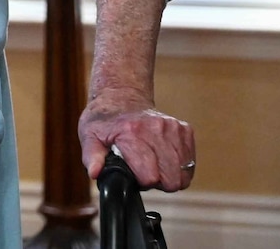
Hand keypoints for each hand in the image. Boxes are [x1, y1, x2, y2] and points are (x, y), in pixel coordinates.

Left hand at [80, 85, 196, 191]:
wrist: (121, 96)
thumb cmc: (104, 120)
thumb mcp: (89, 135)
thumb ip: (92, 156)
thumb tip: (94, 173)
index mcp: (132, 133)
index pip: (150, 176)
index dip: (142, 182)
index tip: (134, 175)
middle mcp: (156, 129)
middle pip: (171, 180)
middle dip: (158, 183)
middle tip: (144, 172)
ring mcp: (173, 128)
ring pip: (184, 175)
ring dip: (170, 176)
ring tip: (153, 165)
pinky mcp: (185, 129)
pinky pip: (190, 164)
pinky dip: (179, 167)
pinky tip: (163, 159)